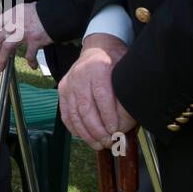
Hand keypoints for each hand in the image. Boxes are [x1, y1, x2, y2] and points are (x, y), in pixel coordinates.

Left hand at [0, 2, 51, 72]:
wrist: (58, 12)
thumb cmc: (44, 12)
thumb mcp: (25, 10)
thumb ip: (16, 18)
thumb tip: (10, 28)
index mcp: (13, 13)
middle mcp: (16, 21)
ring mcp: (25, 31)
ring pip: (7, 47)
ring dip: (2, 58)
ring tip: (1, 67)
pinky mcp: (35, 39)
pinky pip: (29, 54)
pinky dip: (31, 61)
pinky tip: (33, 65)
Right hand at [58, 34, 135, 149]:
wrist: (97, 47)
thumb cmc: (114, 60)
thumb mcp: (124, 69)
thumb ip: (125, 90)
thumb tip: (130, 117)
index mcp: (98, 67)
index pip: (102, 96)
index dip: (109, 117)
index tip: (116, 131)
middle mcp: (80, 75)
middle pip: (86, 108)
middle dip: (97, 130)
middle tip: (108, 142)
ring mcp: (69, 83)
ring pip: (74, 114)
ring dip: (86, 133)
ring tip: (98, 144)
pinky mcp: (62, 90)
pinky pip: (66, 114)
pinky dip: (74, 128)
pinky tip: (84, 137)